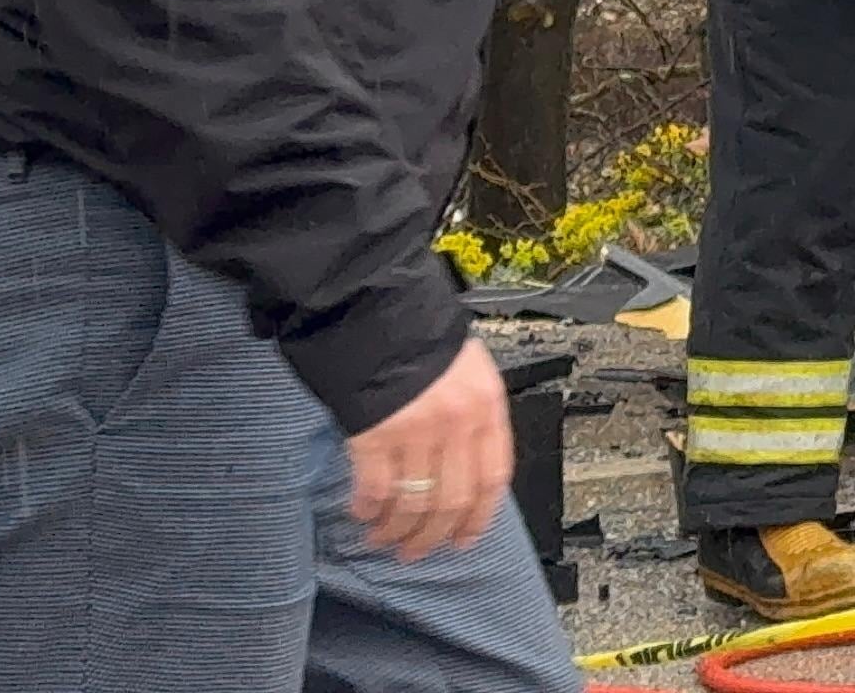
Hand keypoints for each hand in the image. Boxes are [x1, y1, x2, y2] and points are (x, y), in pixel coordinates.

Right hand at [347, 336, 513, 561]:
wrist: (372, 302)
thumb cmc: (415, 331)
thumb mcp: (463, 369)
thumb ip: (468, 415)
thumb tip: (460, 465)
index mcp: (487, 405)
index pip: (493, 478)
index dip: (478, 517)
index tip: (465, 539)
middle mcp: (458, 422)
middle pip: (452, 500)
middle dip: (432, 536)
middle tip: (415, 552)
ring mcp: (417, 430)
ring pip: (413, 503)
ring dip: (396, 530)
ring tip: (383, 539)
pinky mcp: (374, 433)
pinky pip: (375, 488)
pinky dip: (367, 507)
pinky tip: (361, 513)